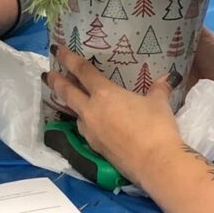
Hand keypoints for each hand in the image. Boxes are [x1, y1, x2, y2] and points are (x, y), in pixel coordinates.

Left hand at [44, 45, 185, 189]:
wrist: (154, 163)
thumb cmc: (156, 127)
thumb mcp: (159, 103)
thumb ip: (159, 88)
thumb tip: (167, 77)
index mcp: (104, 94)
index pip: (82, 71)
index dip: (68, 58)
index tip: (57, 50)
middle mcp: (91, 110)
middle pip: (68, 93)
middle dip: (56, 82)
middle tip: (46, 74)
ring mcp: (90, 131)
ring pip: (74, 113)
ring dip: (70, 104)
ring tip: (70, 100)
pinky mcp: (94, 147)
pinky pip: (84, 129)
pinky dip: (84, 122)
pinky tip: (91, 123)